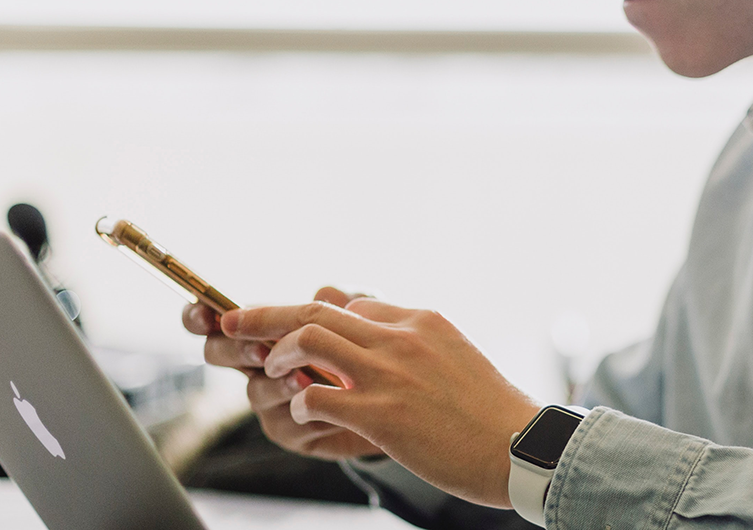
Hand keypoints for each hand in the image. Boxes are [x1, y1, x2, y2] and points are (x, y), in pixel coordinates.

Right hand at [184, 287, 382, 460]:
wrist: (396, 399)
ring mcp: (271, 398)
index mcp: (265, 329)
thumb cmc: (372, 349)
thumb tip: (326, 292)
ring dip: (277, 384)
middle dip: (235, 350)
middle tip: (262, 350)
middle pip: (218, 354)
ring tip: (304, 378)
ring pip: (254, 391)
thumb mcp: (367, 316)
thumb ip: (346, 300)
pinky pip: (285, 423)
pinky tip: (332, 406)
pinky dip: (307, 412)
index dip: (200, 315)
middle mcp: (259, 364)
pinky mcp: (291, 430)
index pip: (217, 319)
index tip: (205, 312)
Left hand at [224, 298, 541, 507]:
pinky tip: (306, 413)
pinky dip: (301, 402)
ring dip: (279, 355)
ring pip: (309, 341)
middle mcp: (401, 338)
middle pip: (317, 309)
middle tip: (232, 319)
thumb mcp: (456, 358)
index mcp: (421, 321)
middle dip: (265, 313)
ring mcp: (390, 374)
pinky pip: (318, 395)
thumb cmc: (492, 414)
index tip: (294, 331)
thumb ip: (416, 345)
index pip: (354, 304)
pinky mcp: (381, 414)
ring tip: (272, 371)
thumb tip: (380, 338)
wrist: (520, 448)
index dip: (316, 317)